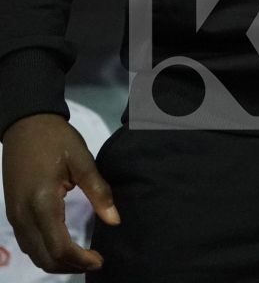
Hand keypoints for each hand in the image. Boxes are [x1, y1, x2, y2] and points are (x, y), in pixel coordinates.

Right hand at [1, 114, 119, 272]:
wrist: (25, 125)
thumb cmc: (56, 140)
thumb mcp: (83, 160)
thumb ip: (99, 191)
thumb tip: (115, 221)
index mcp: (41, 203)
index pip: (59, 246)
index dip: (80, 259)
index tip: (100, 259)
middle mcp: (23, 215)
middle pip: (43, 257)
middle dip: (70, 265)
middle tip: (95, 261)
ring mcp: (14, 216)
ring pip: (33, 253)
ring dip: (56, 262)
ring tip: (83, 258)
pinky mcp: (12, 212)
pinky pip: (27, 242)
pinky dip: (44, 252)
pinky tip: (63, 247)